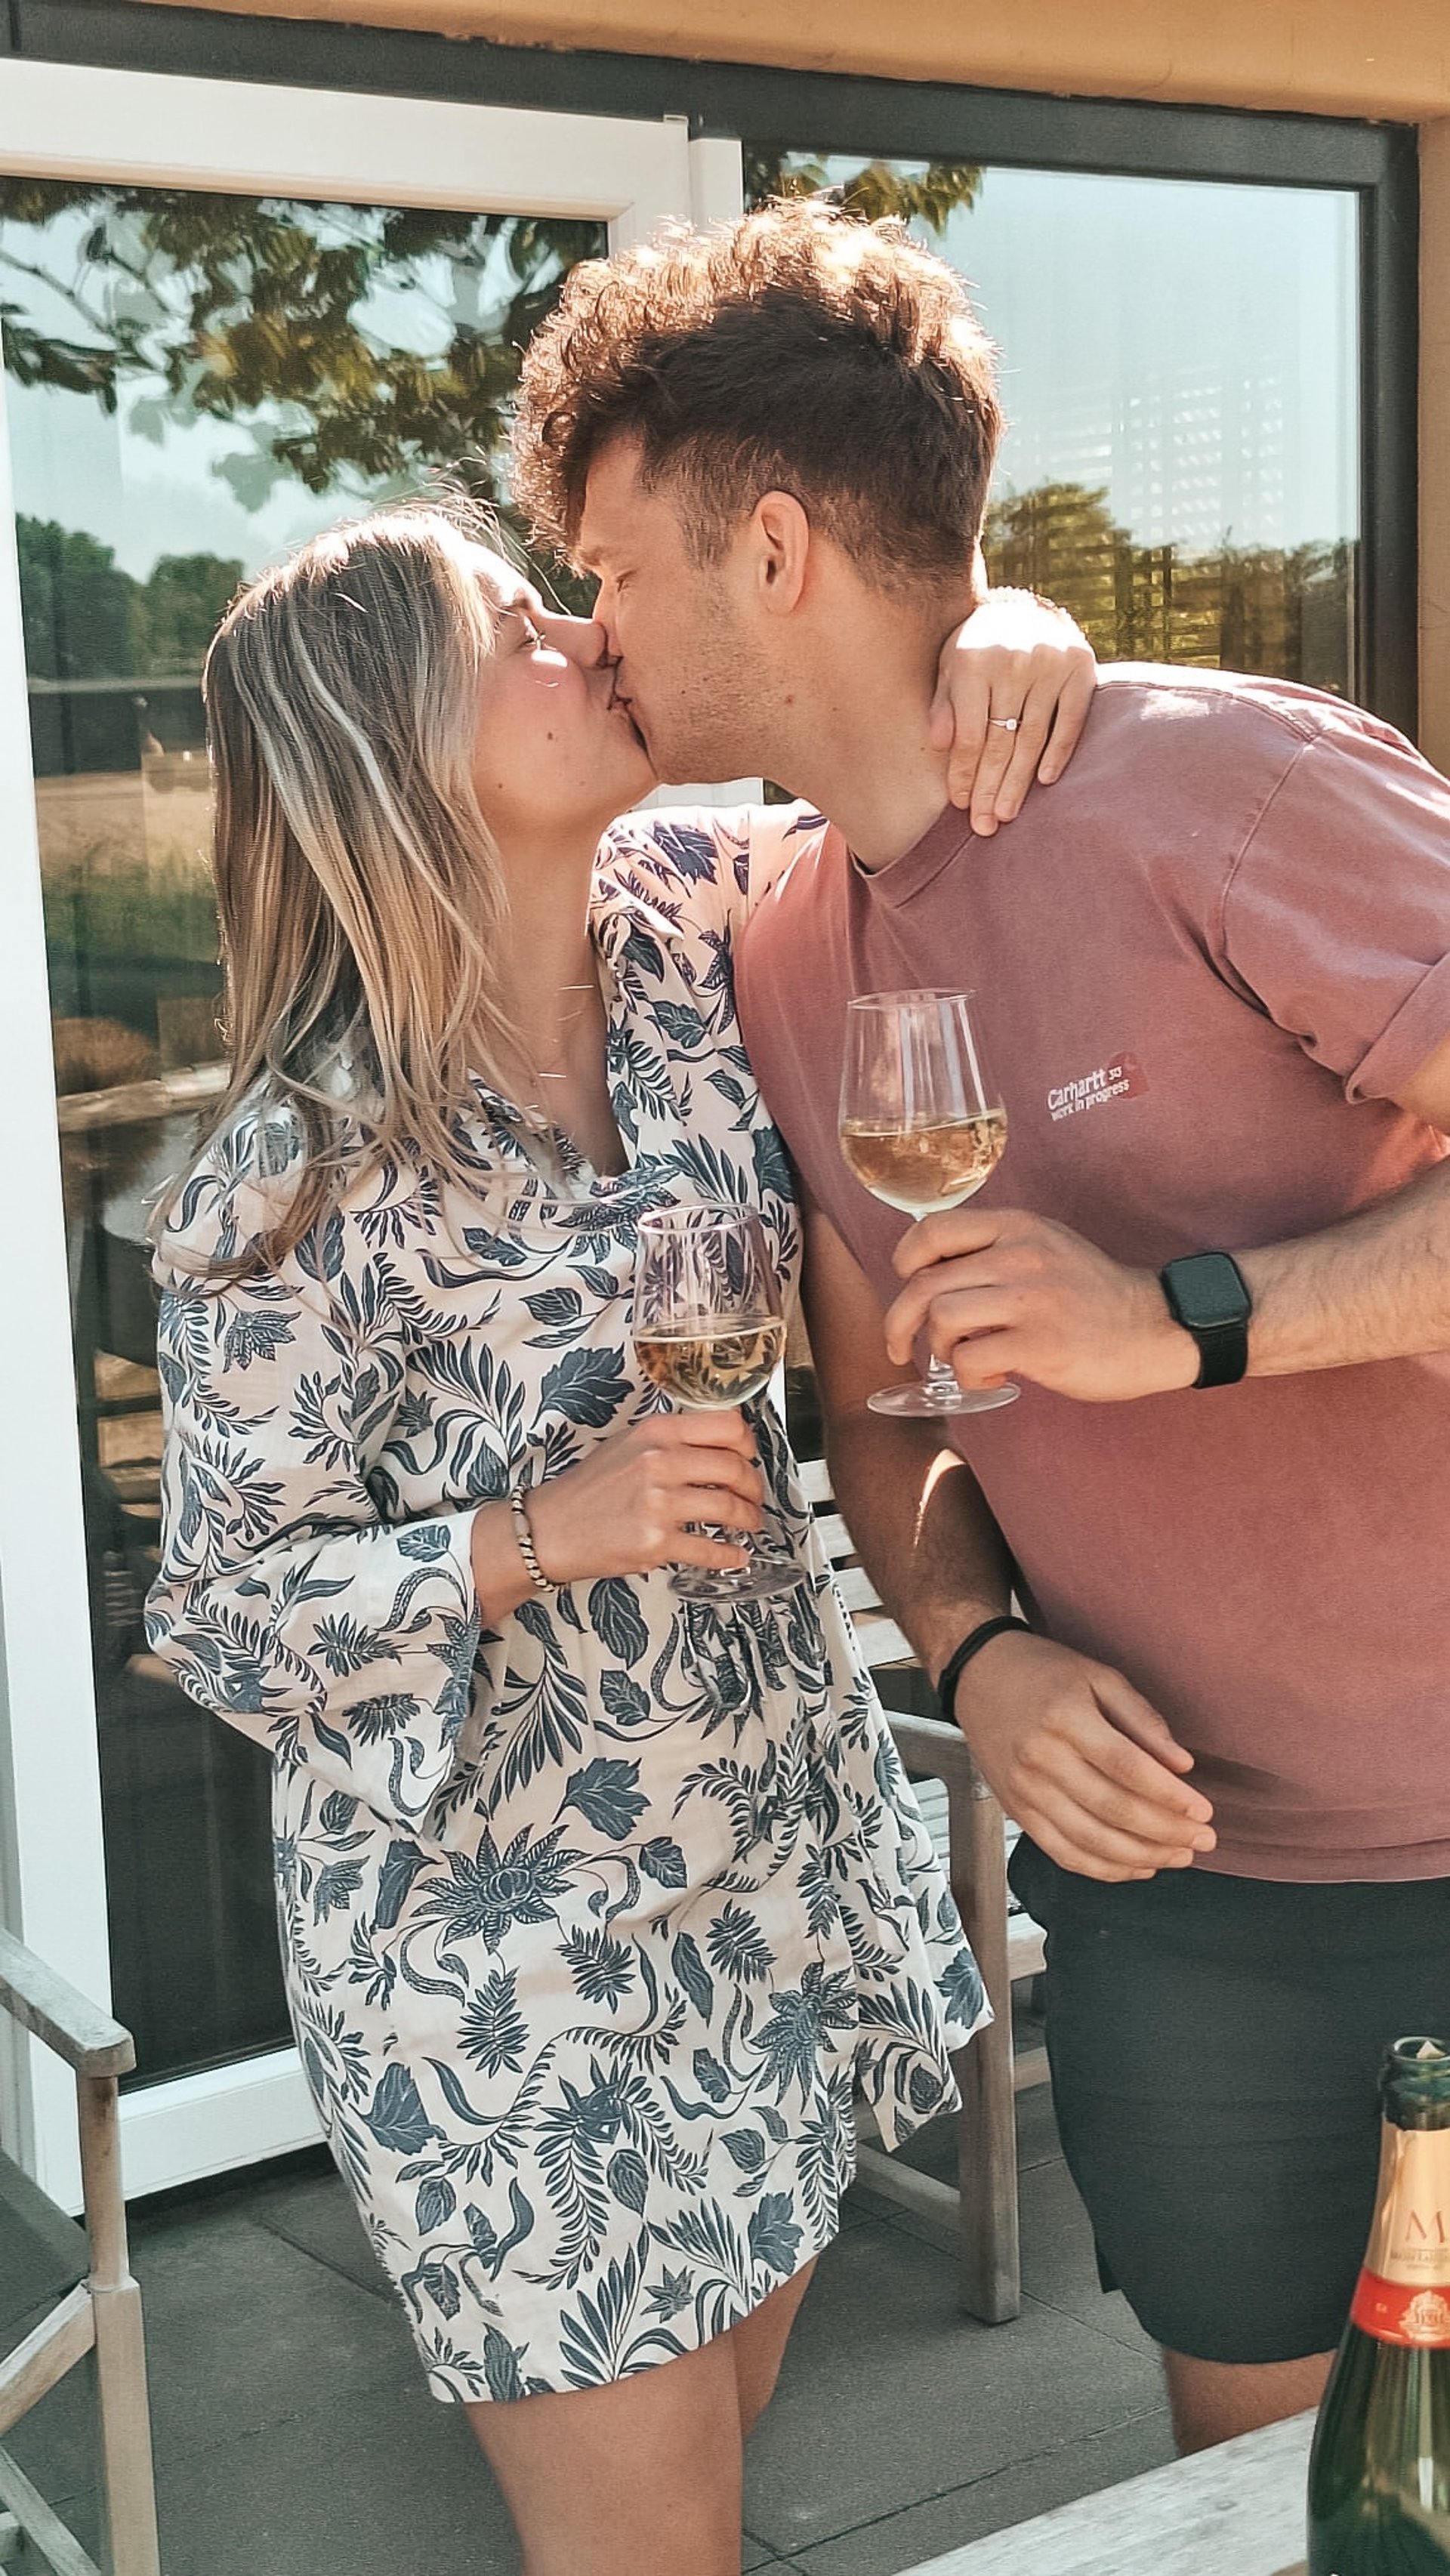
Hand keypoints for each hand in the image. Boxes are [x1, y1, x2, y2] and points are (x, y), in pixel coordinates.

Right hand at [524, 1409, 763, 1581]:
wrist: (550, 1528)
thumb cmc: (589, 1487)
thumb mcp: (628, 1444)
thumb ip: (672, 1439)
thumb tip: (720, 1444)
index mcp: (656, 1432)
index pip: (726, 1426)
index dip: (749, 1444)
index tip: (750, 1457)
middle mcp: (659, 1462)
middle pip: (734, 1467)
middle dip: (754, 1486)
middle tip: (753, 1498)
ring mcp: (658, 1503)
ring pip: (729, 1507)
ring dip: (749, 1519)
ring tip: (749, 1524)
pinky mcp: (655, 1542)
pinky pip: (709, 1549)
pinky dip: (730, 1555)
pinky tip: (735, 1556)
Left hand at [886, 1206, 1199, 1402]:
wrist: (1154, 1327)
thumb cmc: (1091, 1295)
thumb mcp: (1044, 1246)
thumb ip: (993, 1249)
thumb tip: (929, 1274)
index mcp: (1017, 1227)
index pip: (932, 1230)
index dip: (905, 1261)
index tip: (907, 1286)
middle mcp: (1020, 1256)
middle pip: (925, 1284)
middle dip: (901, 1323)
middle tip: (902, 1346)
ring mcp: (1031, 1300)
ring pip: (941, 1320)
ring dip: (940, 1349)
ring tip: (963, 1359)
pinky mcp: (1041, 1345)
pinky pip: (969, 1360)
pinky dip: (968, 1377)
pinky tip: (992, 1378)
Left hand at [929, 588, 1096, 836]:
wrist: (1024, 609)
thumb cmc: (977, 647)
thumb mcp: (949, 666)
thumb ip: (944, 703)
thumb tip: (939, 743)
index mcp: (974, 662)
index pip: (970, 733)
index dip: (964, 772)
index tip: (961, 805)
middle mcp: (1014, 663)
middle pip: (1001, 741)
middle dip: (990, 787)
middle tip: (984, 825)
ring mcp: (1051, 666)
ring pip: (1033, 738)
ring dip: (1019, 781)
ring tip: (1007, 814)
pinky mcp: (1081, 669)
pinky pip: (1070, 721)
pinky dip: (1059, 752)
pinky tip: (1045, 781)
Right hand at [950, 1630, 1216, 1881]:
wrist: (980, 1676)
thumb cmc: (1044, 1672)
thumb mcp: (1099, 1676)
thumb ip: (1143, 1719)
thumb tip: (1181, 1764)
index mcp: (1065, 1718)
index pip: (1128, 1768)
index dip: (1170, 1796)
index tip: (1204, 1811)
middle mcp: (1041, 1758)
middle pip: (1113, 1810)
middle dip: (1166, 1833)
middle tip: (1204, 1840)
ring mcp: (1025, 1790)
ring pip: (1091, 1840)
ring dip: (1142, 1857)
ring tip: (1179, 1857)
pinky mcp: (1017, 1811)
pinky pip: (1063, 1853)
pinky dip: (1103, 1869)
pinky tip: (1137, 1867)